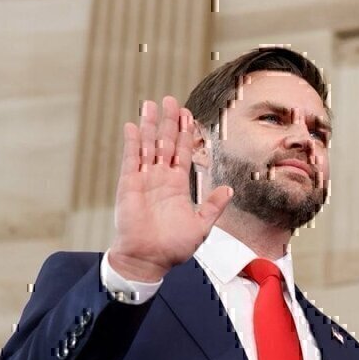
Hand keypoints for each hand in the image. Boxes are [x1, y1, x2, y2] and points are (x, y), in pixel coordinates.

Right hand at [108, 96, 233, 282]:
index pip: (183, 153)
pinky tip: (133, 126)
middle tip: (170, 100)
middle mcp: (161, 179)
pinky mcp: (129, 185)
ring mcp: (144, 180)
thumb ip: (213, 205)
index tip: (188, 115)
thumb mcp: (201, 225)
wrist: (149, 259)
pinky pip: (131, 160)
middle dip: (169, 122)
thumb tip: (228, 189)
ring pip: (147, 146)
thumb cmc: (173, 247)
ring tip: (151, 104)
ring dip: (149, 126)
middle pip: (165, 143)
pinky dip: (132, 142)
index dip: (186, 134)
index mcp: (178, 186)